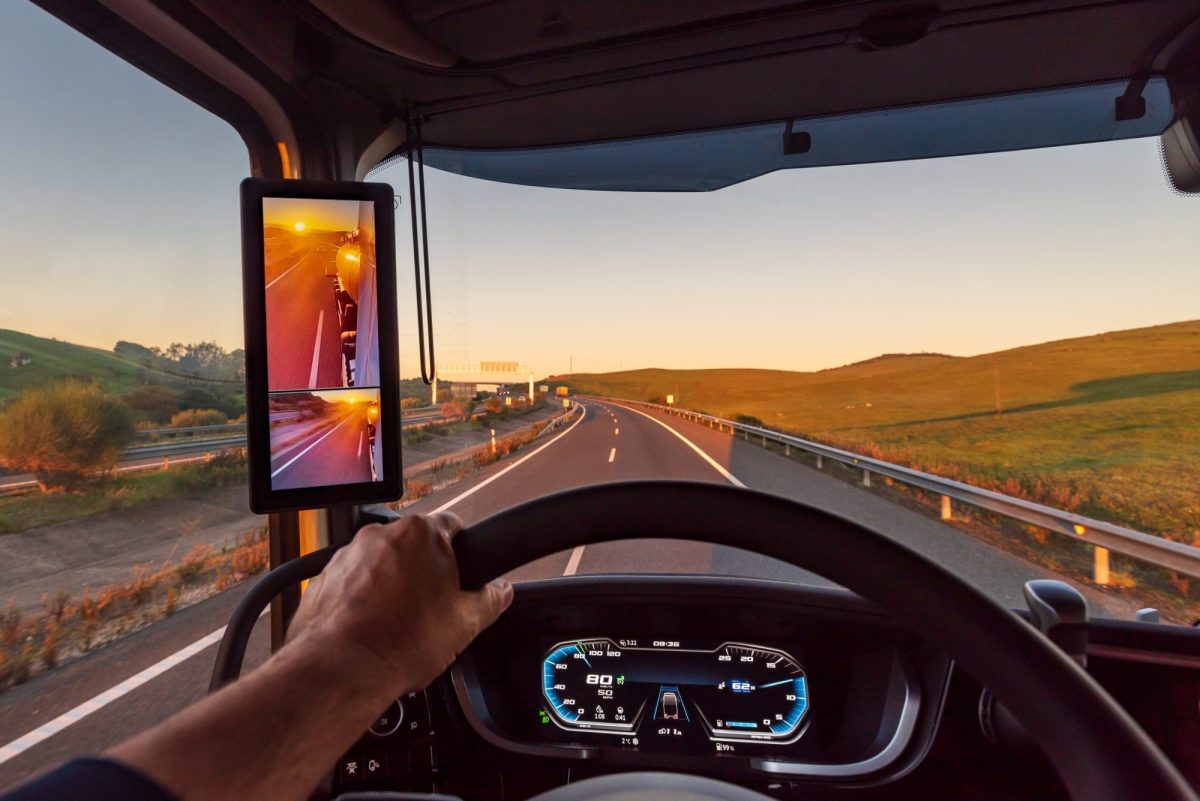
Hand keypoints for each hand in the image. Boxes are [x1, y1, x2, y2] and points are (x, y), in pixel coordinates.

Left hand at [285, 512, 512, 695]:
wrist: (341, 668)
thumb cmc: (400, 642)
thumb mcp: (465, 624)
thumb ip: (490, 600)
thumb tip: (501, 592)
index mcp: (422, 534)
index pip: (453, 525)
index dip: (462, 550)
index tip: (461, 571)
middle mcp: (382, 534)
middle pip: (414, 545)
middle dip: (424, 571)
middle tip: (432, 607)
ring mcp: (348, 554)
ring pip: (381, 562)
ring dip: (391, 584)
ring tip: (397, 623)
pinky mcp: (325, 577)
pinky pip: (352, 581)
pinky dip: (361, 598)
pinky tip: (371, 627)